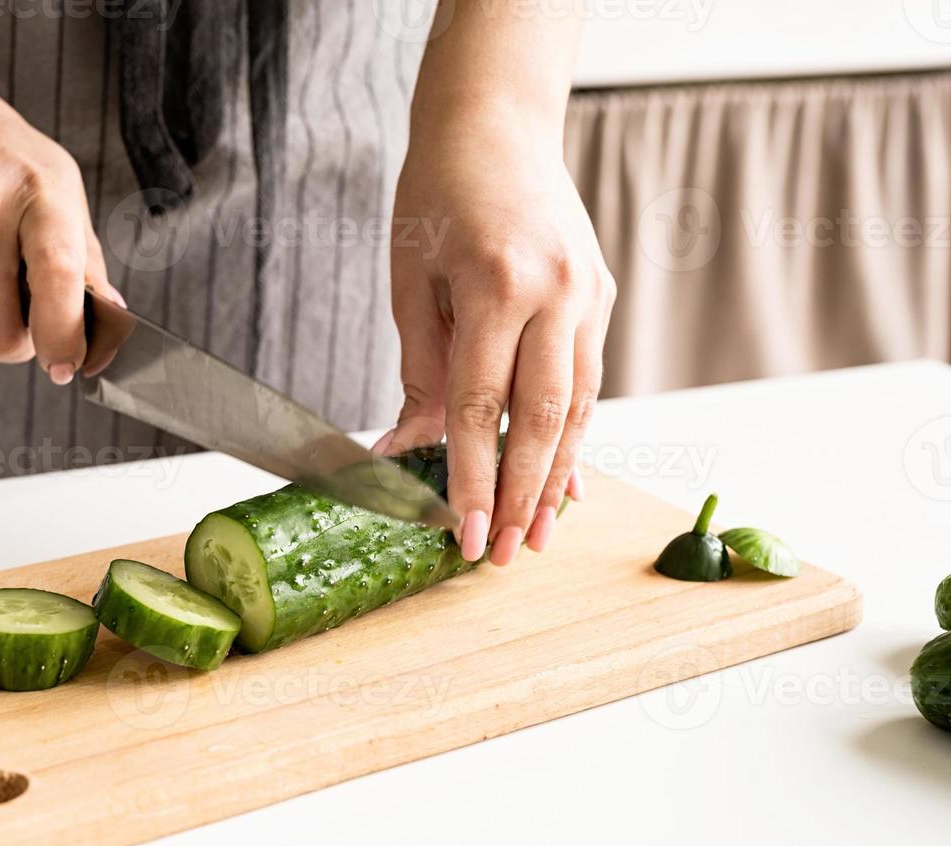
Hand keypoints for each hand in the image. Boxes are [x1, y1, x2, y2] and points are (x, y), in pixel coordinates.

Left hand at [380, 107, 613, 565]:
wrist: (496, 124)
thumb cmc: (437, 196)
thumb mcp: (411, 280)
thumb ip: (419, 369)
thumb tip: (410, 450)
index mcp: (497, 284)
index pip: (483, 407)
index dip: (472, 481)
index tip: (464, 536)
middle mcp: (556, 293)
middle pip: (542, 420)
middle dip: (522, 497)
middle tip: (506, 555)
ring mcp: (589, 294)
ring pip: (580, 408)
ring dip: (557, 478)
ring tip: (539, 536)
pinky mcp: (601, 295)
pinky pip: (589, 381)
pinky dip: (574, 435)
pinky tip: (561, 480)